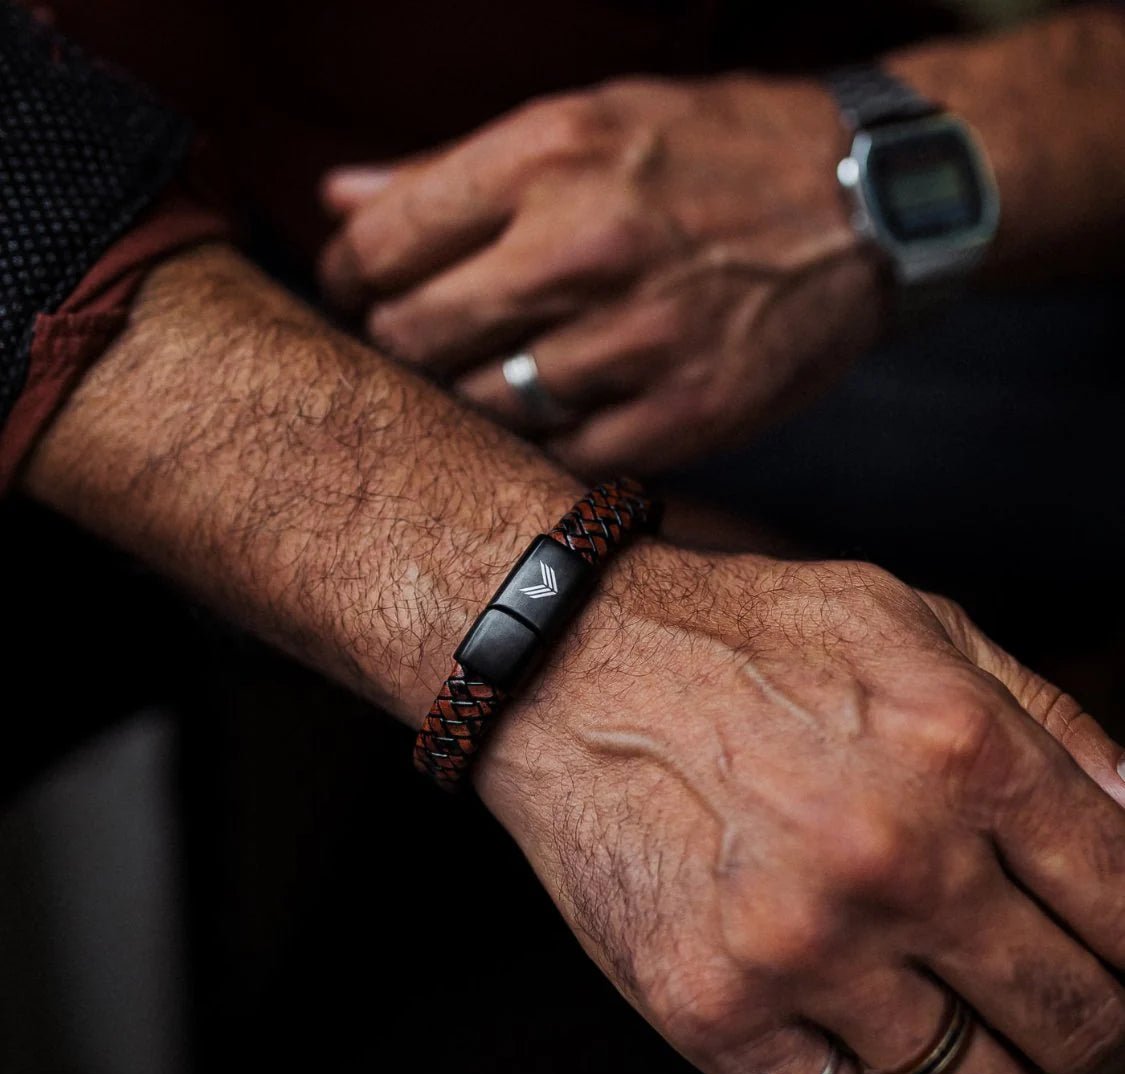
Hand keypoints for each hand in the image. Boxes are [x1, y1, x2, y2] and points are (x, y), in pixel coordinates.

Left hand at [318, 76, 883, 473]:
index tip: (361, 291)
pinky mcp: (684, 416)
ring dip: (468, 399)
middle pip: (413, 338)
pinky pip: (560, 458)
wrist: (864, 206)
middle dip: (396, 345)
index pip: (380, 245)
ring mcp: (638, 341)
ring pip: (481, 408)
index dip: (347, 278)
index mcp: (546, 157)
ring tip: (492, 375)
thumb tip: (335, 198)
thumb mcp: (583, 122)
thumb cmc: (710, 155)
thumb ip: (450, 169)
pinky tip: (555, 411)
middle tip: (419, 342)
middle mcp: (583, 247)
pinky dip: (543, 442)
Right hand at [475, 548, 1124, 1073]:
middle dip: (1074, 1015)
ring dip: (978, 1070)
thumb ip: (1047, 720)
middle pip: (1073, 1019)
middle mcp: (891, 857)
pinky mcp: (711, 1006)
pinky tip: (861, 1053)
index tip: (1103, 949)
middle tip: (1025, 987)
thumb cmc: (739, 637)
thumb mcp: (911, 623)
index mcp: (959, 752)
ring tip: (940, 1018)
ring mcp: (799, 945)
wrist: (571, 666)